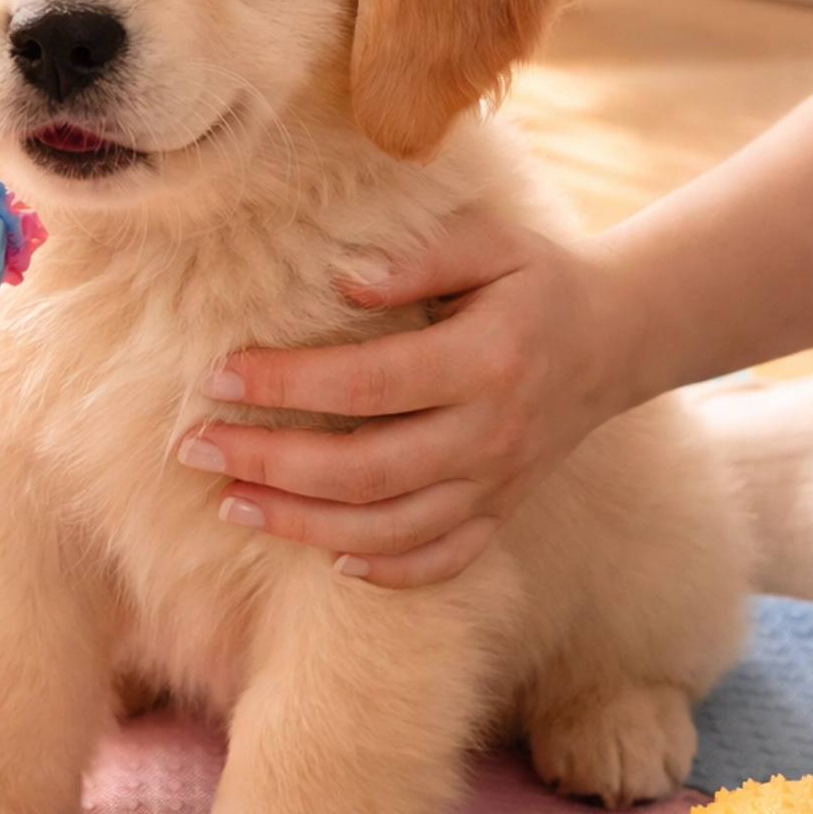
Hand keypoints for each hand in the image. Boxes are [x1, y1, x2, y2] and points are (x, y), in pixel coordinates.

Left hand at [177, 213, 619, 586]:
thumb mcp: (490, 242)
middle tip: (194, 450)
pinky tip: (325, 559)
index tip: (216, 378)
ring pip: (389, 530)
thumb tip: (342, 278)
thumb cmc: (534, 280)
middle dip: (269, 464)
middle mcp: (491, 434)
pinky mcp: (499, 513)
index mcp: (486, 360)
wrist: (618, 339)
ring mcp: (496, 485)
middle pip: (365, 471)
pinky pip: (440, 561)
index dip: (286, 385)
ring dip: (302, 526)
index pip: (367, 383)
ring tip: (231, 505)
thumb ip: (418, 256)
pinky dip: (384, 571)